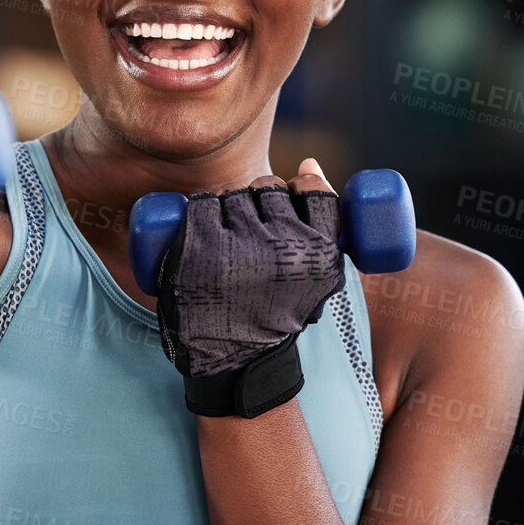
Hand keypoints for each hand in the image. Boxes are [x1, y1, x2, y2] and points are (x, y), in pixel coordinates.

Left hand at [157, 158, 345, 414]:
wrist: (234, 363)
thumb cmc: (276, 317)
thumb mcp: (314, 280)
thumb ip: (323, 225)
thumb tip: (309, 161)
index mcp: (320, 257)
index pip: (315, 192)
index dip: (300, 188)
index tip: (290, 200)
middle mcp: (284, 249)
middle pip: (269, 189)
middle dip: (258, 197)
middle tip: (249, 223)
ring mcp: (241, 247)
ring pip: (233, 194)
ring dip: (227, 204)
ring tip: (226, 232)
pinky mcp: (201, 248)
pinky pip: (201, 204)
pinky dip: (200, 209)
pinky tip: (202, 225)